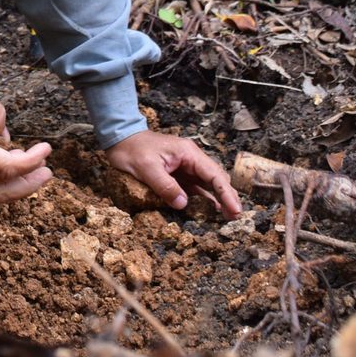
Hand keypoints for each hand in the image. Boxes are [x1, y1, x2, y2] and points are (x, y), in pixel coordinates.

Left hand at [105, 130, 242, 218]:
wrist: (120, 138)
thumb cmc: (132, 150)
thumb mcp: (147, 169)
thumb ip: (165, 186)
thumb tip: (183, 204)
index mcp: (188, 154)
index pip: (214, 175)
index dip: (226, 193)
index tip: (235, 210)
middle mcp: (191, 160)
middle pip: (215, 180)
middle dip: (226, 198)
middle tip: (234, 218)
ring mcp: (185, 167)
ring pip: (207, 185)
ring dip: (216, 200)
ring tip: (226, 218)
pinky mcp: (178, 175)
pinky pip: (194, 189)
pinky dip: (202, 200)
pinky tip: (208, 212)